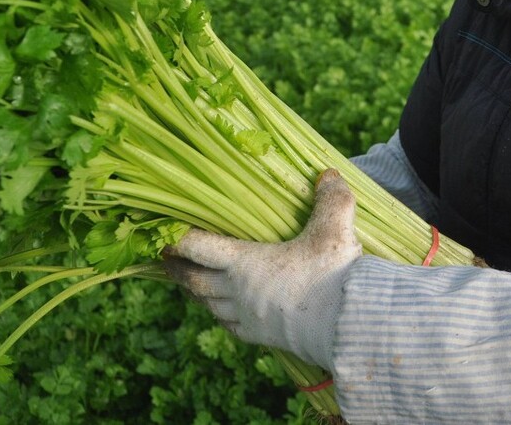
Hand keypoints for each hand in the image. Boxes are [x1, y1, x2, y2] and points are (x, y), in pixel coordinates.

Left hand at [164, 169, 361, 368]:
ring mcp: (248, 318)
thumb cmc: (332, 275)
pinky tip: (225, 312)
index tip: (164, 233)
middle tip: (168, 259)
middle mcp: (238, 291)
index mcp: (244, 262)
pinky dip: (221, 316)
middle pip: (195, 281)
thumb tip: (329, 174)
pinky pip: (231, 327)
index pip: (197, 247)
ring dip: (197, 293)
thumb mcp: (334, 228)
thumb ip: (330, 198)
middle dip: (178, 269)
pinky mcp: (263, 337)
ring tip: (192, 283)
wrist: (346, 326)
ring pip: (209, 306)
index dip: (177, 239)